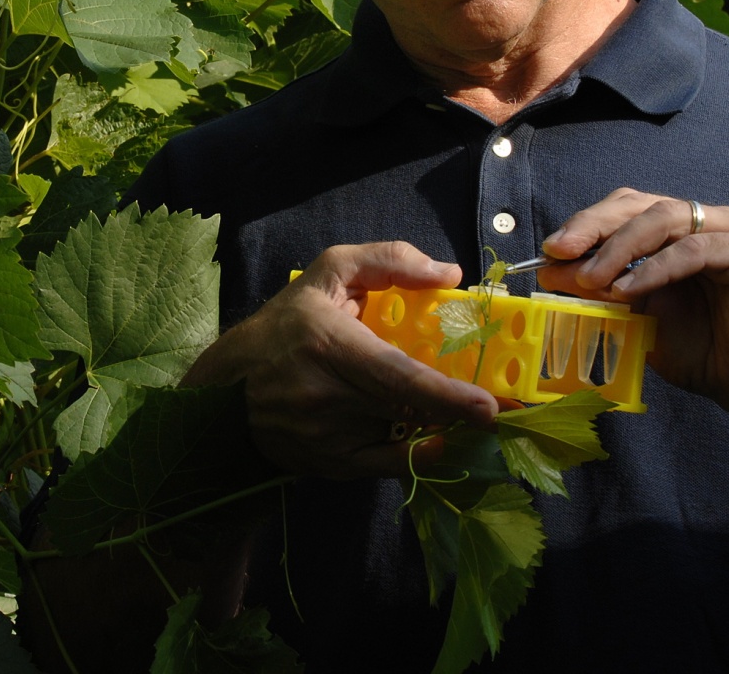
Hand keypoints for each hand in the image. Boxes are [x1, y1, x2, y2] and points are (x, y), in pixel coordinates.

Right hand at [182, 242, 498, 478]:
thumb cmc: (285, 325)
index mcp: (330, 345)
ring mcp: (327, 440)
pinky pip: (387, 466)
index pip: (397, 377)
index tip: (487, 407)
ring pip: (401, 436)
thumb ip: (388, 261)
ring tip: (465, 412)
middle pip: (407, 410)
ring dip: (438, 425)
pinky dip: (418, 454)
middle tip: (502, 407)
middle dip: (458, 412)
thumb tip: (448, 275)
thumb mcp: (328, 273)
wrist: (226, 391)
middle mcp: (327, 398)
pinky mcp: (330, 467)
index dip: (445, 396)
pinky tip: (438, 438)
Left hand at [536, 189, 728, 426]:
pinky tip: (626, 290)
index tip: (550, 251)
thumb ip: (605, 291)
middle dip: (595, 226)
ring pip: (665, 220)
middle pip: (643, 205)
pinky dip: (654, 269)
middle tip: (560, 252)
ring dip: (619, 248)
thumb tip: (553, 271)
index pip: (630, 208)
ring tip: (589, 280)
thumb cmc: (707, 353)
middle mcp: (714, 220)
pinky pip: (694, 251)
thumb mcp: (642, 316)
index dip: (588, 224)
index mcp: (689, 228)